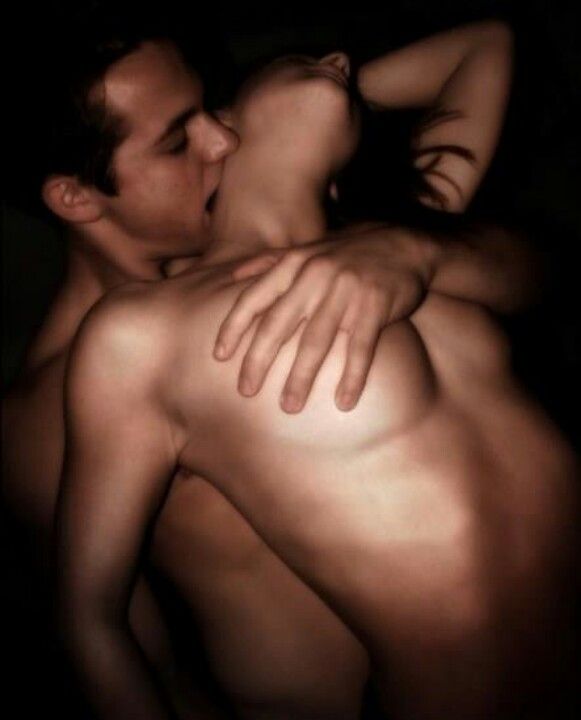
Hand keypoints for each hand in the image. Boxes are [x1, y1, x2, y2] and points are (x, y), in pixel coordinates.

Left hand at [214, 225, 435, 412]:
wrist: (404, 245)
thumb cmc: (347, 254)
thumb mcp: (307, 250)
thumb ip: (270, 262)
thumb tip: (233, 276)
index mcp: (293, 263)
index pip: (254, 298)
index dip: (233, 328)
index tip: (219, 357)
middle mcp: (315, 275)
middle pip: (278, 324)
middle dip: (259, 361)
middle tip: (245, 391)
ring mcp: (346, 290)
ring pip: (316, 341)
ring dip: (301, 377)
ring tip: (289, 406)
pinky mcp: (376, 304)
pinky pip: (361, 348)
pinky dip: (352, 377)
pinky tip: (343, 403)